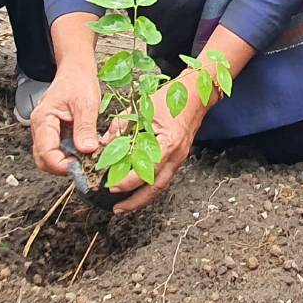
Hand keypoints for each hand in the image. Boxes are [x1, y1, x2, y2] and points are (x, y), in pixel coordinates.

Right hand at [30, 60, 102, 176]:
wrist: (76, 69)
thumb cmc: (78, 80)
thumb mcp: (86, 103)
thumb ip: (85, 128)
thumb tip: (87, 151)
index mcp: (43, 120)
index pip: (45, 153)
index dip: (62, 165)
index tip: (80, 168)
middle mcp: (41, 128)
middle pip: (45, 160)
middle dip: (64, 167)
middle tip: (85, 165)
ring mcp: (48, 132)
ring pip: (53, 157)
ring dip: (70, 161)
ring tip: (88, 156)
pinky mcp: (57, 133)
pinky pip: (61, 150)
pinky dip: (73, 153)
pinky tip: (87, 148)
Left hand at [104, 70, 207, 213]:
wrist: (198, 93)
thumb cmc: (173, 97)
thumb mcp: (142, 108)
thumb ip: (122, 127)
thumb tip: (105, 143)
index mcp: (168, 143)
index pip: (145, 170)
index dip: (127, 181)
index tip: (111, 186)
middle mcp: (176, 155)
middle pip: (156, 187)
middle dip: (136, 202)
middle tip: (118, 209)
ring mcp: (179, 157)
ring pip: (161, 185)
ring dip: (143, 197)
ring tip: (126, 205)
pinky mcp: (178, 156)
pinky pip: (163, 176)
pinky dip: (149, 185)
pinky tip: (138, 188)